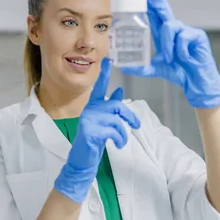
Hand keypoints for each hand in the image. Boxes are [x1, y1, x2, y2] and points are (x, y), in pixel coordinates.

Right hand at [54, 58, 139, 202]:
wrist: (82, 160)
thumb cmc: (94, 140)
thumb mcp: (105, 122)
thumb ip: (111, 107)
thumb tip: (120, 91)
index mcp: (92, 106)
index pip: (99, 87)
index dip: (104, 74)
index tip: (108, 60)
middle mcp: (89, 110)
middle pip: (115, 106)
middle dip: (129, 115)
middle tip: (137, 125)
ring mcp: (88, 120)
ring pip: (116, 120)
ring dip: (123, 132)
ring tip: (122, 141)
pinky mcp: (89, 132)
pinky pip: (112, 130)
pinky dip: (119, 138)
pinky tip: (117, 144)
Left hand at [121, 0, 219, 108]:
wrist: (197, 83)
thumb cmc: (180, 72)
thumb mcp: (156, 69)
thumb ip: (141, 68)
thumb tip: (123, 67)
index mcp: (163, 34)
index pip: (154, 12)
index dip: (146, 0)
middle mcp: (174, 29)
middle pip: (163, 7)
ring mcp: (186, 31)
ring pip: (170, 26)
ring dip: (167, 43)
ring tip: (168, 58)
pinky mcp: (198, 36)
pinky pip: (183, 36)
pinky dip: (180, 49)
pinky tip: (184, 57)